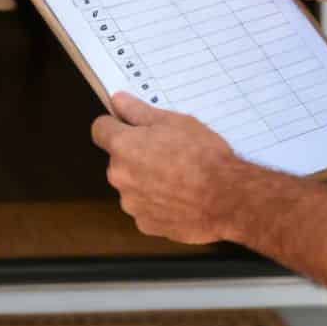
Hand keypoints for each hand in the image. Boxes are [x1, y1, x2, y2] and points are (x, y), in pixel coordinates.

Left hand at [91, 93, 245, 243]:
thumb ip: (139, 111)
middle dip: (136, 154)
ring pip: (132, 185)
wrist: (225, 199)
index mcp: (123, 146)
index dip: (115, 123)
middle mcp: (120, 176)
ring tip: (178, 177)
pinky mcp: (146, 224)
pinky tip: (180, 197)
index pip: (100, 129)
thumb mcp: (174, 122)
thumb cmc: (203, 158)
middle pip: (118, 159)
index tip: (128, 124)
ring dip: (147, 180)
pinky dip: (158, 203)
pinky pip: (146, 208)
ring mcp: (131, 203)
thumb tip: (119, 101)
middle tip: (167, 151)